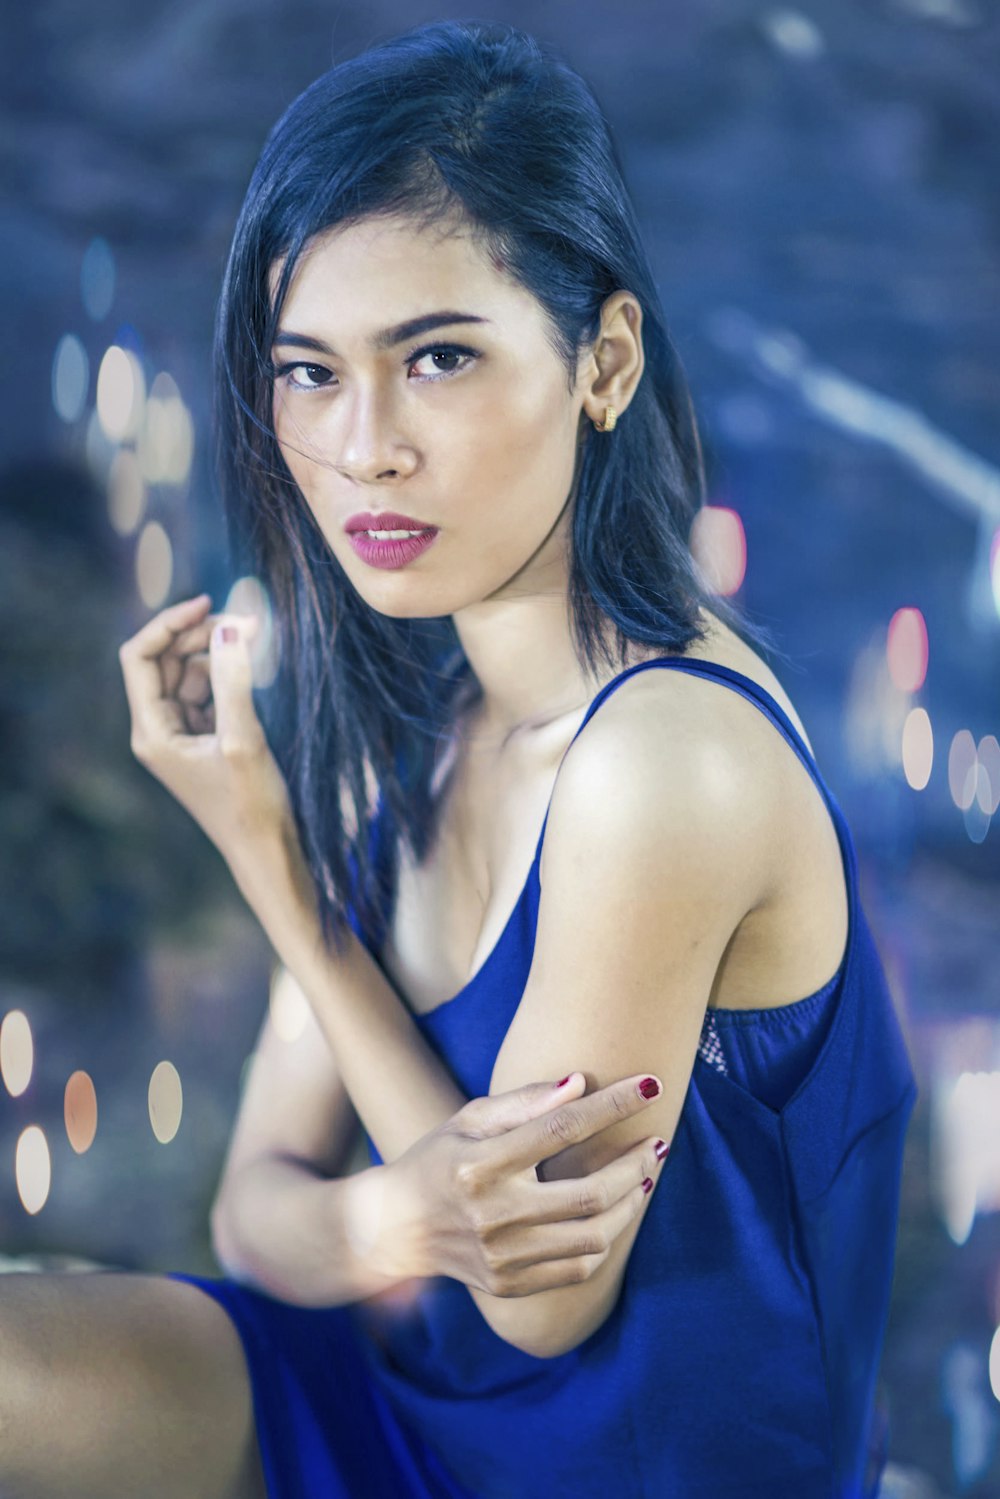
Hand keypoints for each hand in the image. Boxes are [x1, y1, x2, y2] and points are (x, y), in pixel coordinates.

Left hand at [119, 593, 295, 866]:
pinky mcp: (206, 740)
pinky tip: (252, 669)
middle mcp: (158, 731)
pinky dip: (226, 674)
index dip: (168, 624)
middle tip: (245, 623)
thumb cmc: (253, 806)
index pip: (139, 657)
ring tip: (254, 640)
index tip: (209, 604)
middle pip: (163, 661)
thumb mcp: (244, 738)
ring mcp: (182, 735)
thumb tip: (231, 626)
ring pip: (187, 674)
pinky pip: (207, 693)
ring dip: (215, 652)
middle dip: (198, 635)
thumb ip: (233, 680)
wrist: (268, 853)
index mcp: (152, 732)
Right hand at [354, 1071, 669, 1297]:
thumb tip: (580, 1084)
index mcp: (480, 1164)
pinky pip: (578, 1269)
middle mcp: (492, 1215)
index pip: (562, 1128)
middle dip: (634, 1163)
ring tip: (643, 1176)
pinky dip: (605, 1239)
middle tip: (656, 1142)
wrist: (394, 1227)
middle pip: (589, 1192)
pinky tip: (614, 1213)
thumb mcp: (469, 1118)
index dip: (613, 1105)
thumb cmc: (438, 1158)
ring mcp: (501, 1258)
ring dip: (630, 1203)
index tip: (650, 1086)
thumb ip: (524, 1102)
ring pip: (593, 1236)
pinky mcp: (509, 1287)